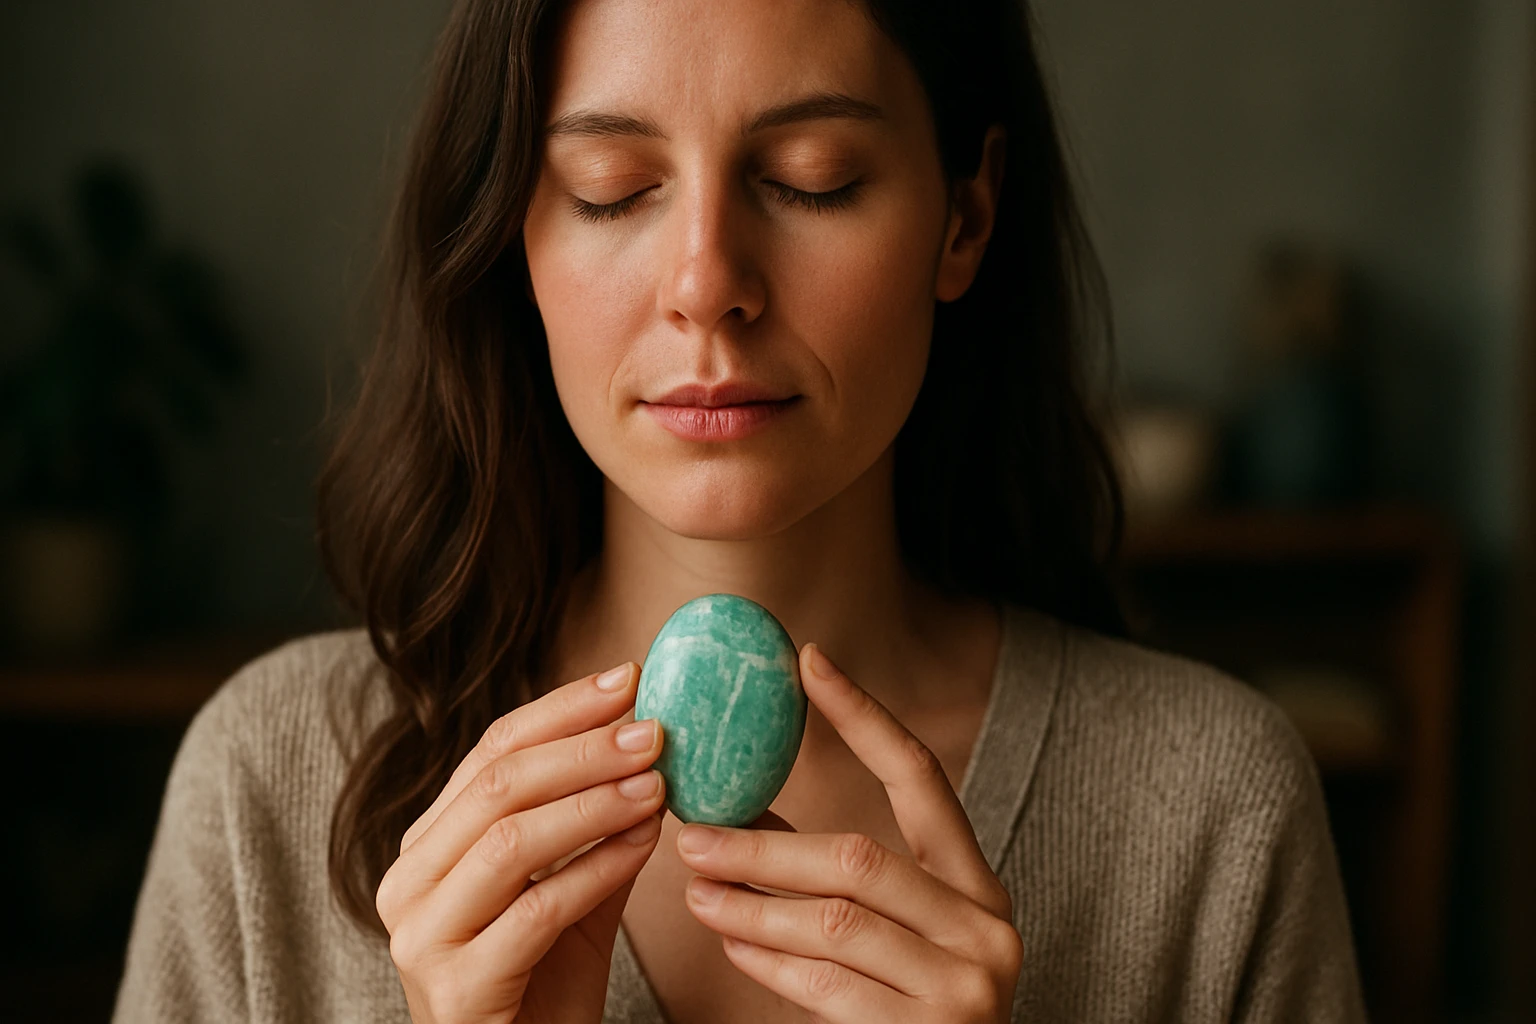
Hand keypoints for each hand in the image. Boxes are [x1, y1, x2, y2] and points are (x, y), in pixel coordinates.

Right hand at [375, 662, 667, 1023]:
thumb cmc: (543, 985)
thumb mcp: (572, 892)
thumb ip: (598, 828)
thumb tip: (650, 747)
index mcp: (428, 846)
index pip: (490, 751)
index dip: (561, 709)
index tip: (629, 679)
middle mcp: (408, 882)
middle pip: (496, 786)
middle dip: (583, 748)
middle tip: (653, 729)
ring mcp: (422, 936)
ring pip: (511, 840)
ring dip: (594, 802)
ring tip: (657, 782)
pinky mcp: (456, 987)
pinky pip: (536, 909)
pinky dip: (596, 868)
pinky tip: (644, 843)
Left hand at [675, 643, 1022, 1022]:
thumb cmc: (904, 1011)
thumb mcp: (890, 933)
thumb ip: (838, 875)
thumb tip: (743, 808)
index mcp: (978, 886)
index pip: (922, 777)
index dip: (864, 715)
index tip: (808, 659)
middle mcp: (987, 928)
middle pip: (859, 857)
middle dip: (764, 843)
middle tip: (693, 828)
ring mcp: (966, 987)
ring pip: (835, 922)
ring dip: (750, 900)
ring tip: (692, 882)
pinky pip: (828, 987)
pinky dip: (768, 959)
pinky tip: (729, 937)